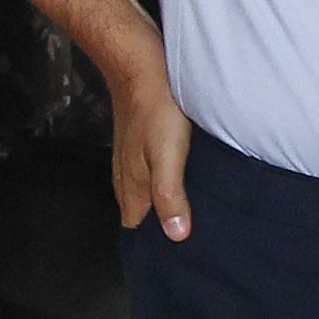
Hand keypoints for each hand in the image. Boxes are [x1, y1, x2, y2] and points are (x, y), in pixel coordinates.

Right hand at [113, 73, 194, 240]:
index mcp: (132, 187)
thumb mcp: (167, 155)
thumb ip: (170, 195)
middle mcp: (127, 177)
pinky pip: (151, 173)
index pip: (137, 229)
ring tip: (191, 214)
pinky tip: (185, 180)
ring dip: (165, 204)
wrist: (140, 64)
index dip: (156, 243)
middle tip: (191, 237)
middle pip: (141, 213)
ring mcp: (132, 159)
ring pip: (146, 193)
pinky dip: (166, 182)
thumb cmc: (156, 108)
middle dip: (162, 227)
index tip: (179, 254)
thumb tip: (176, 235)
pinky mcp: (141, 144)